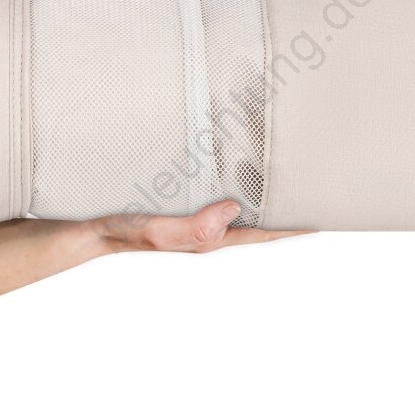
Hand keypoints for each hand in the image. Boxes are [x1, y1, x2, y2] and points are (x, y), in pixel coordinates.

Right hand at [81, 200, 313, 254]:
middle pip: (254, 221)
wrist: (98, 229)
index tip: (317, 222)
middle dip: (280, 212)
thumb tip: (235, 209)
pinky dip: (234, 186)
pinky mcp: (185, 205)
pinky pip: (217, 196)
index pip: (259, 234)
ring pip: (238, 208)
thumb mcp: (162, 231)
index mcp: (210, 238)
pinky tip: (238, 175)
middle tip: (307, 197)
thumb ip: (197, 226)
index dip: (288, 229)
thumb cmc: (128, 232)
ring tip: (283, 185)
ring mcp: (197, 218)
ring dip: (260, 198)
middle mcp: (209, 229)